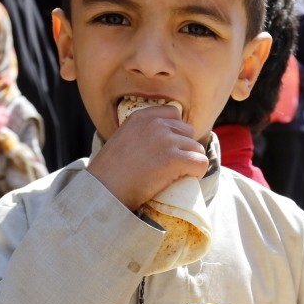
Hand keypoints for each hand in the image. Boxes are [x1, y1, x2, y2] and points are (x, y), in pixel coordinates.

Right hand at [87, 104, 207, 211]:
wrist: (103, 190)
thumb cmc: (109, 172)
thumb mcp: (122, 139)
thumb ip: (142, 134)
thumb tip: (163, 143)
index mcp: (141, 116)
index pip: (174, 114)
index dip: (176, 133)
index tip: (168, 149)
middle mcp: (156, 124)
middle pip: (188, 132)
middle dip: (184, 148)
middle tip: (171, 166)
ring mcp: (166, 140)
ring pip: (196, 148)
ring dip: (190, 163)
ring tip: (174, 176)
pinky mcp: (174, 159)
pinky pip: (200, 163)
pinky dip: (197, 173)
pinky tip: (185, 180)